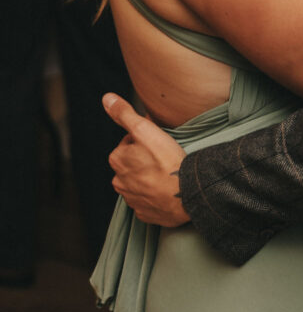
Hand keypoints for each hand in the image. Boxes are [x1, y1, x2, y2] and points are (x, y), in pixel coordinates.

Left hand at [103, 93, 189, 226]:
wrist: (186, 194)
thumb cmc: (167, 161)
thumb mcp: (145, 129)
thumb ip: (125, 114)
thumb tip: (106, 98)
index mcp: (117, 160)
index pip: (129, 142)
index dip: (145, 139)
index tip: (158, 142)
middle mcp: (119, 181)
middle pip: (132, 162)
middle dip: (145, 159)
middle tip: (164, 157)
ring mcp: (132, 199)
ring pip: (138, 181)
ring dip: (149, 177)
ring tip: (166, 172)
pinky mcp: (144, 213)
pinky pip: (147, 200)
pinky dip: (154, 194)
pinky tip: (166, 189)